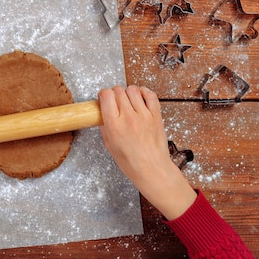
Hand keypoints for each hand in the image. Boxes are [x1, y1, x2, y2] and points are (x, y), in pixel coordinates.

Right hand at [98, 85, 196, 219]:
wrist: (152, 169)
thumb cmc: (131, 162)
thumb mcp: (109, 145)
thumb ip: (105, 127)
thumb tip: (103, 115)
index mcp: (114, 125)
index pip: (106, 95)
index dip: (103, 94)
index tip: (104, 98)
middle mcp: (128, 117)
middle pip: (118, 90)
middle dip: (114, 93)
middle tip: (115, 101)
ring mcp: (144, 115)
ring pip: (132, 89)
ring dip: (127, 93)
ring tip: (128, 100)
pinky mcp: (156, 115)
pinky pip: (150, 95)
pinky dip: (144, 92)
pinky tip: (140, 97)